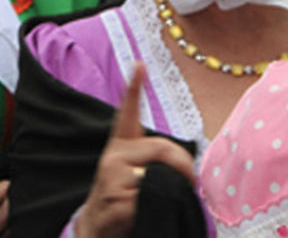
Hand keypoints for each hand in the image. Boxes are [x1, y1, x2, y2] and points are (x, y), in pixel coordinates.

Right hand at [75, 64, 195, 237]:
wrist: (98, 228)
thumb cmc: (123, 201)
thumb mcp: (137, 177)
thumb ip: (154, 165)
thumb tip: (183, 172)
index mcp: (120, 146)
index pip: (127, 113)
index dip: (134, 88)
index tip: (140, 65)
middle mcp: (114, 154)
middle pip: (161, 147)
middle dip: (183, 165)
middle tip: (190, 183)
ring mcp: (112, 172)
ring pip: (158, 171)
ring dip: (171, 189)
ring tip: (162, 199)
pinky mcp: (115, 193)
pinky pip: (150, 192)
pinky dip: (155, 204)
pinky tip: (143, 210)